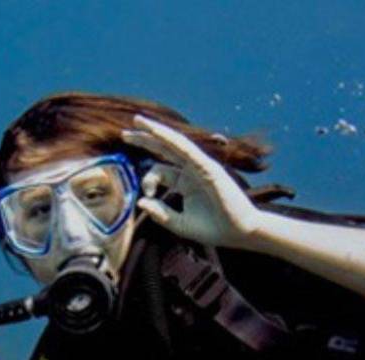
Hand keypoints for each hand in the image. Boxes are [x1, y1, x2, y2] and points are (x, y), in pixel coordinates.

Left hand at [121, 115, 260, 249]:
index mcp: (185, 181)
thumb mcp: (180, 224)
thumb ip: (160, 214)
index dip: (147, 180)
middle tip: (124, 134)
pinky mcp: (208, 167)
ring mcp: (200, 166)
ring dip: (155, 131)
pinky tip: (157, 132)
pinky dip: (172, 140)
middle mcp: (191, 170)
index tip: (145, 195)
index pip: (159, 171)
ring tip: (137, 121)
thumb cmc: (214, 229)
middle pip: (164, 149)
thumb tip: (140, 202)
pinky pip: (187, 150)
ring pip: (174, 144)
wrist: (239, 233)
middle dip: (144, 140)